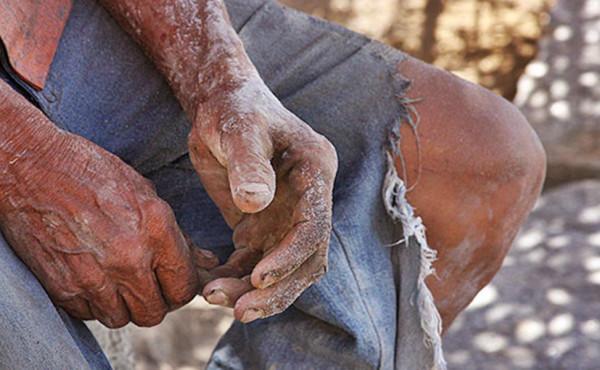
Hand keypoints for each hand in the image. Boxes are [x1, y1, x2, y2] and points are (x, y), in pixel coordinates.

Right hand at [0, 118, 217, 327]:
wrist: (32, 167)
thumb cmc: (93, 173)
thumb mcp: (146, 193)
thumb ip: (179, 236)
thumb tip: (208, 262)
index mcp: (156, 229)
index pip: (183, 286)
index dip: (181, 288)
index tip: (173, 283)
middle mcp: (129, 257)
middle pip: (154, 312)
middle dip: (154, 301)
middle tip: (147, 285)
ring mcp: (94, 276)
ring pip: (122, 318)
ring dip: (123, 305)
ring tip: (117, 280)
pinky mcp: (63, 286)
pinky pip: (89, 314)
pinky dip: (93, 303)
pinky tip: (92, 276)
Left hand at [189, 81, 337, 322]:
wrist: (221, 104)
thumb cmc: (233, 108)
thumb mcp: (239, 129)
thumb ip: (248, 164)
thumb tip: (255, 204)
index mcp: (315, 172)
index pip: (314, 227)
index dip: (290, 257)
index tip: (258, 277)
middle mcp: (309, 200)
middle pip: (305, 259)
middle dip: (276, 289)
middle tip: (240, 310)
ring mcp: (287, 216)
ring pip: (280, 268)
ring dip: (252, 290)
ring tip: (213, 297)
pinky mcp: (263, 225)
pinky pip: (254, 262)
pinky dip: (235, 279)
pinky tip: (211, 284)